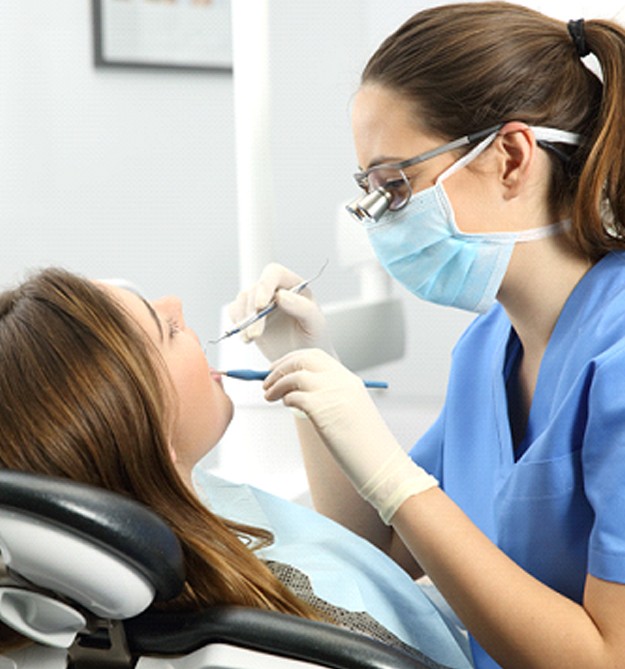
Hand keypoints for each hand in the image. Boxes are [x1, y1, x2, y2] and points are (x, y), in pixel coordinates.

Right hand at [227, 263, 335, 361]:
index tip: (261, 306)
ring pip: (242, 299)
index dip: (265, 285)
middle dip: (253, 312)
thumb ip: (303, 308)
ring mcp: (261, 302)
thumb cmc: (313, 339)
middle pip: (255, 289)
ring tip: (252, 338)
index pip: (274, 273)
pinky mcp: (250, 315)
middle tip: (256, 334)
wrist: (302, 357)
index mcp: (294, 285)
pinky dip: (238, 325)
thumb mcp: (315, 324)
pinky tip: (248, 338)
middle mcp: (276, 290)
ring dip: (244, 319)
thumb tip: (281, 295)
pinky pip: (235, 312)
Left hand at [263, 349, 437, 522]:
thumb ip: (328, 397)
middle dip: (281, 366)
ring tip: (269, 395)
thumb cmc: (364, 445)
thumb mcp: (349, 411)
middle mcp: (341, 381)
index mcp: (348, 380)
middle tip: (266, 379)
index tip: (279, 368)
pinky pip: (294, 395)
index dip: (293, 360)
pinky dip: (285, 398)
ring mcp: (332, 392)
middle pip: (303, 359)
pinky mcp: (322, 408)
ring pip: (295, 375)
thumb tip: (296, 392)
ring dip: (277, 383)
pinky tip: (286, 405)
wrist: (381, 463)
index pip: (316, 357)